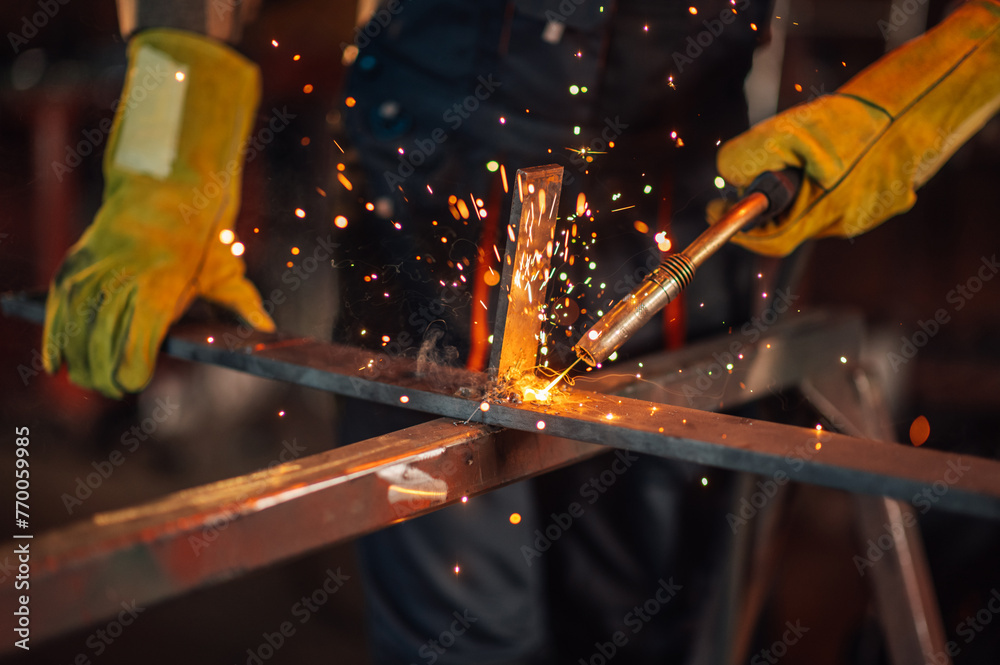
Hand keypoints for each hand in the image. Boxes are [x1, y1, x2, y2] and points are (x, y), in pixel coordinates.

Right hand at [43, 29, 273, 396]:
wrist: (165, 183)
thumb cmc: (200, 232)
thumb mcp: (224, 268)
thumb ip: (241, 303)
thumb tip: (266, 330)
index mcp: (160, 287)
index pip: (136, 345)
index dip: (131, 370)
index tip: (133, 382)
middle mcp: (123, 280)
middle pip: (102, 345)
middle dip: (106, 374)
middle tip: (115, 389)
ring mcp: (95, 271)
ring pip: (76, 330)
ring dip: (80, 361)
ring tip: (90, 380)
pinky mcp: (76, 263)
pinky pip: (58, 308)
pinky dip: (54, 336)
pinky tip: (56, 362)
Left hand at [715, 0, 999, 255]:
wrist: (917, 106)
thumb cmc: (852, 120)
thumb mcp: (787, 131)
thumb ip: (748, 156)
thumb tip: (729, 180)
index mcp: (825, 209)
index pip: (772, 242)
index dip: (741, 232)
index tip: (717, 209)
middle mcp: (850, 220)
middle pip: (793, 228)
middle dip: (767, 208)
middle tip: (748, 183)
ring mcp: (872, 214)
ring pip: (818, 215)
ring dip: (798, 196)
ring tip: (802, 159)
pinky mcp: (888, 203)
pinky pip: (843, 202)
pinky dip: (826, 187)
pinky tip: (834, 160)